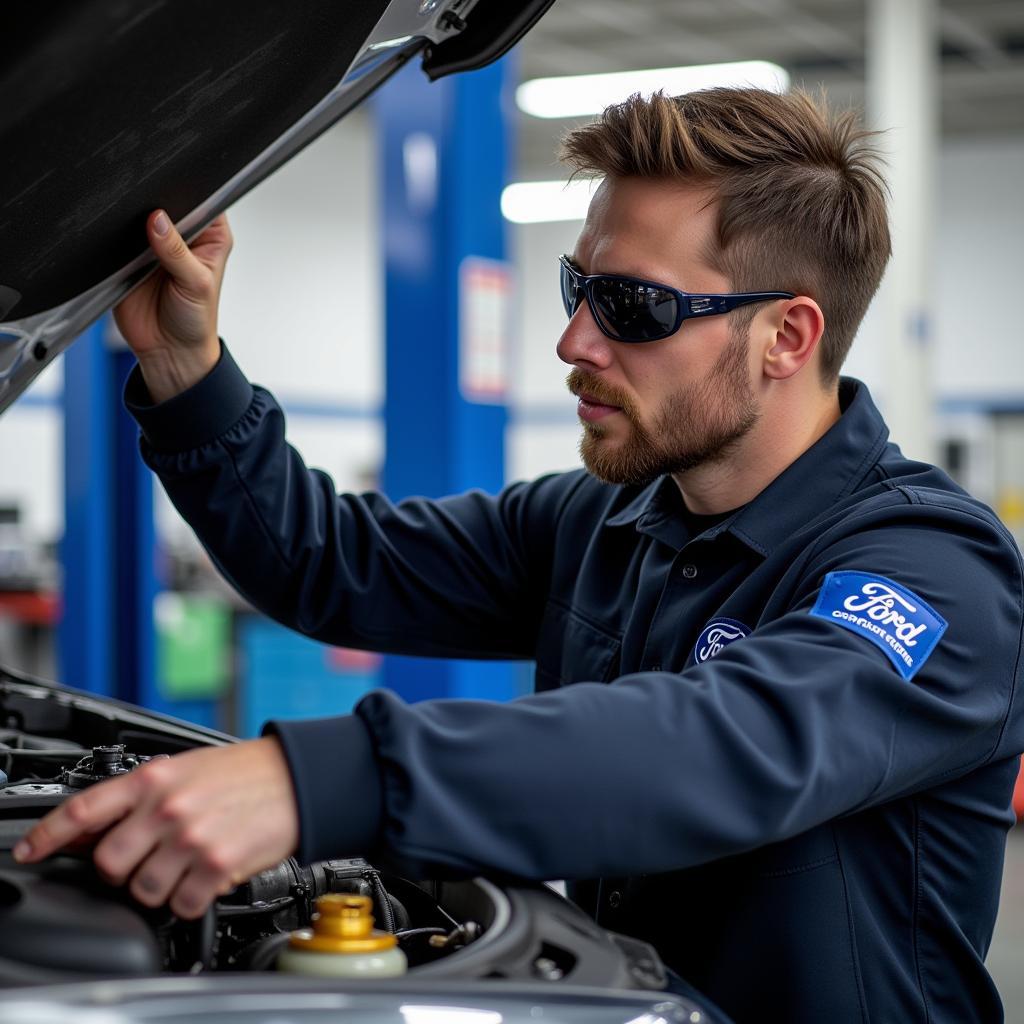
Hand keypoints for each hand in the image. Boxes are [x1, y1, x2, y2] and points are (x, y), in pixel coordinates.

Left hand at [13, 737, 298, 919]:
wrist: (297, 776)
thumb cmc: (246, 771)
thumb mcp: (187, 768)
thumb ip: (144, 793)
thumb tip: (99, 824)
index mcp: (156, 778)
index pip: (85, 808)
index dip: (49, 833)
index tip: (32, 850)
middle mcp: (168, 808)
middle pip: (109, 862)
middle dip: (122, 870)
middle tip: (144, 861)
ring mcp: (192, 838)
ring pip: (143, 890)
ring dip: (159, 888)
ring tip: (183, 868)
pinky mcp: (217, 865)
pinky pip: (182, 905)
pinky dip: (190, 900)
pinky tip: (205, 878)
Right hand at [114, 210, 232, 403]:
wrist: (168, 350)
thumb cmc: (196, 321)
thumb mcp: (196, 284)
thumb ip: (177, 251)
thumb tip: (158, 219)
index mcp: (209, 236)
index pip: (201, 198)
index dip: (188, 193)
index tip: (175, 200)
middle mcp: (182, 235)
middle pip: (167, 202)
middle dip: (157, 206)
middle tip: (151, 223)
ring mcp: (153, 243)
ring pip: (138, 215)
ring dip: (133, 222)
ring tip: (140, 246)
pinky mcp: (128, 255)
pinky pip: (117, 237)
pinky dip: (116, 238)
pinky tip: (122, 248)